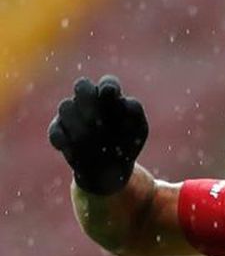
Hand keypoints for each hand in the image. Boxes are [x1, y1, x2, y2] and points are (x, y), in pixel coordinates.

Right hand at [49, 75, 147, 194]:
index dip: (109, 87)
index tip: (111, 95)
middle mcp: (88, 101)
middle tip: (96, 120)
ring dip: (78, 125)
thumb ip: (134, 114)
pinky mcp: (59, 131)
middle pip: (82, 86)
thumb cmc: (127, 144)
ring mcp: (71, 114)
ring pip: (66, 107)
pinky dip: (64, 142)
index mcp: (110, 98)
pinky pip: (55, 131)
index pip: (108, 84)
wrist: (112, 171)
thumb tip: (127, 103)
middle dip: (88, 100)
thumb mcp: (137, 131)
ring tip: (91, 144)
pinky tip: (74, 153)